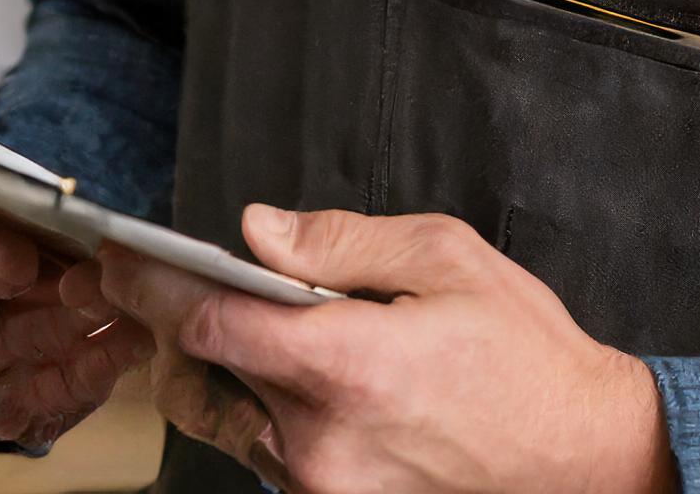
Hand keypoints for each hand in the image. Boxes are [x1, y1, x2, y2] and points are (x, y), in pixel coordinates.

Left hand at [86, 205, 678, 493]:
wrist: (576, 454)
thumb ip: (340, 242)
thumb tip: (258, 231)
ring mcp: (321, 488)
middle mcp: (320, 441)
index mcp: (347, 367)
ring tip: (218, 319)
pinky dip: (256, 406)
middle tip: (146, 279)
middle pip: (199, 376)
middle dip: (167, 321)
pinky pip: (264, 454)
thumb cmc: (522, 353)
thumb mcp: (444, 257)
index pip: (211, 326)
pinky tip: (283, 367)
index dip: (156, 285)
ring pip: (224, 419)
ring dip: (208, 368)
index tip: (123, 256)